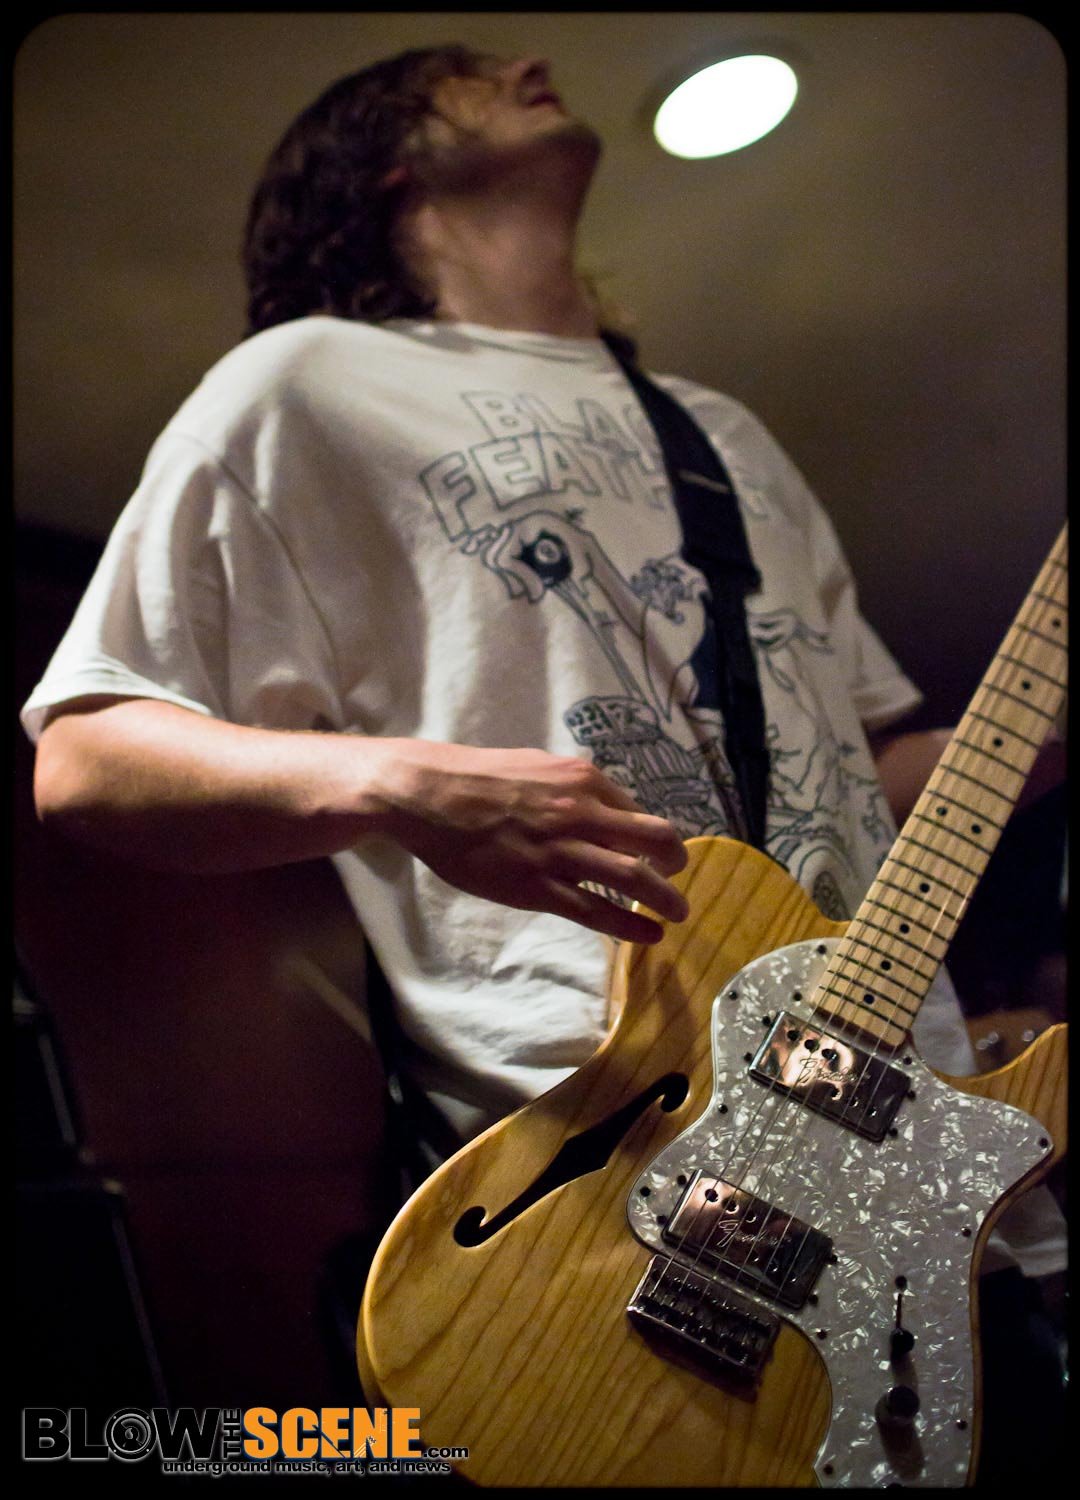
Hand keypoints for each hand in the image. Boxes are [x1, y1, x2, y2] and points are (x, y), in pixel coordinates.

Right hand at [386, 743, 689, 943]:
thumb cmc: (479, 778)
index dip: (653, 835)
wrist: (430, 796)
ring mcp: (561, 853)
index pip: (639, 811)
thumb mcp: (539, 767)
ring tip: (678, 914)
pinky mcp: (537, 888)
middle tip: (678, 876)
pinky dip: (628, 927)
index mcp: (583, 781)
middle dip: (674, 863)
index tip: (658, 851)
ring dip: (664, 899)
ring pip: (632, 880)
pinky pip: (595, 912)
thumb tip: (602, 809)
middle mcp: (581, 814)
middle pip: (653, 841)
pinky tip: (647, 936)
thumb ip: (574, 789)